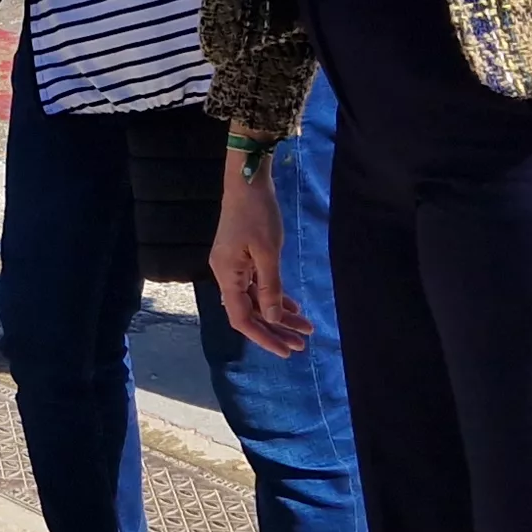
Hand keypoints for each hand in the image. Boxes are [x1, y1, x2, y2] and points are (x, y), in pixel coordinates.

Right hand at [211, 148, 311, 356]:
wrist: (248, 181)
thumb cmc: (257, 214)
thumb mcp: (268, 252)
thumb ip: (271, 287)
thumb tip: (273, 319)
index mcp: (226, 275)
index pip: (241, 318)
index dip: (263, 337)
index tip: (285, 350)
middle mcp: (226, 275)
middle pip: (250, 312)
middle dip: (275, 329)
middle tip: (302, 345)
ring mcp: (234, 267)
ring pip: (257, 300)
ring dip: (279, 314)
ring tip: (305, 329)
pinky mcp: (242, 258)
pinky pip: (258, 286)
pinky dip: (275, 296)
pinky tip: (293, 307)